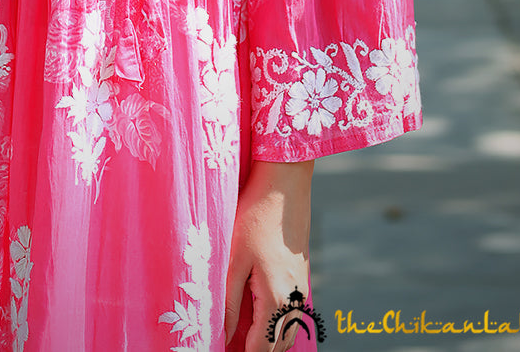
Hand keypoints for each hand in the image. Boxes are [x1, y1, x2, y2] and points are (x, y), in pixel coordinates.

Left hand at [224, 159, 312, 351]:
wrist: (285, 184)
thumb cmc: (256, 217)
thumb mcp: (235, 259)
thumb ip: (229, 302)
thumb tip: (223, 336)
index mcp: (276, 300)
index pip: (261, 350)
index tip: (219, 349)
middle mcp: (294, 301)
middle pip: (277, 347)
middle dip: (255, 350)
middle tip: (229, 342)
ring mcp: (300, 291)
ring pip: (287, 333)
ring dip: (267, 340)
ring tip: (240, 333)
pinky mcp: (300, 278)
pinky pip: (291, 315)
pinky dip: (276, 324)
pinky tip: (257, 313)